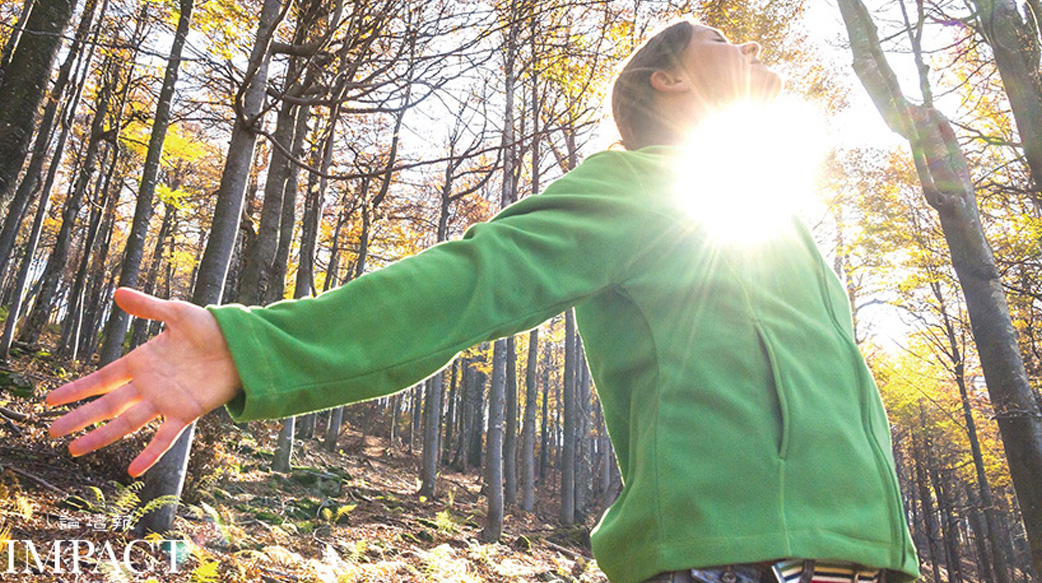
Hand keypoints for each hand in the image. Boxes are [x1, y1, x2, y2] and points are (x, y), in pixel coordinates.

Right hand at [47, 287, 241, 476]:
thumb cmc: (210, 327)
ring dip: (101, 436)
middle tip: (52, 431)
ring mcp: (165, 401)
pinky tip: (132, 469)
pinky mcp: (186, 412)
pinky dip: (149, 453)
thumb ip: (147, 307)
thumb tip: (117, 293)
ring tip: (75, 450)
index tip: (50, 400)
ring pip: (126, 422)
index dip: (76, 389)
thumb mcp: (176, 313)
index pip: (101, 379)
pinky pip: (164, 437)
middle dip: (79, 418)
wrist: (242, 344)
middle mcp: (148, 385)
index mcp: (141, 362)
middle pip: (106, 405)